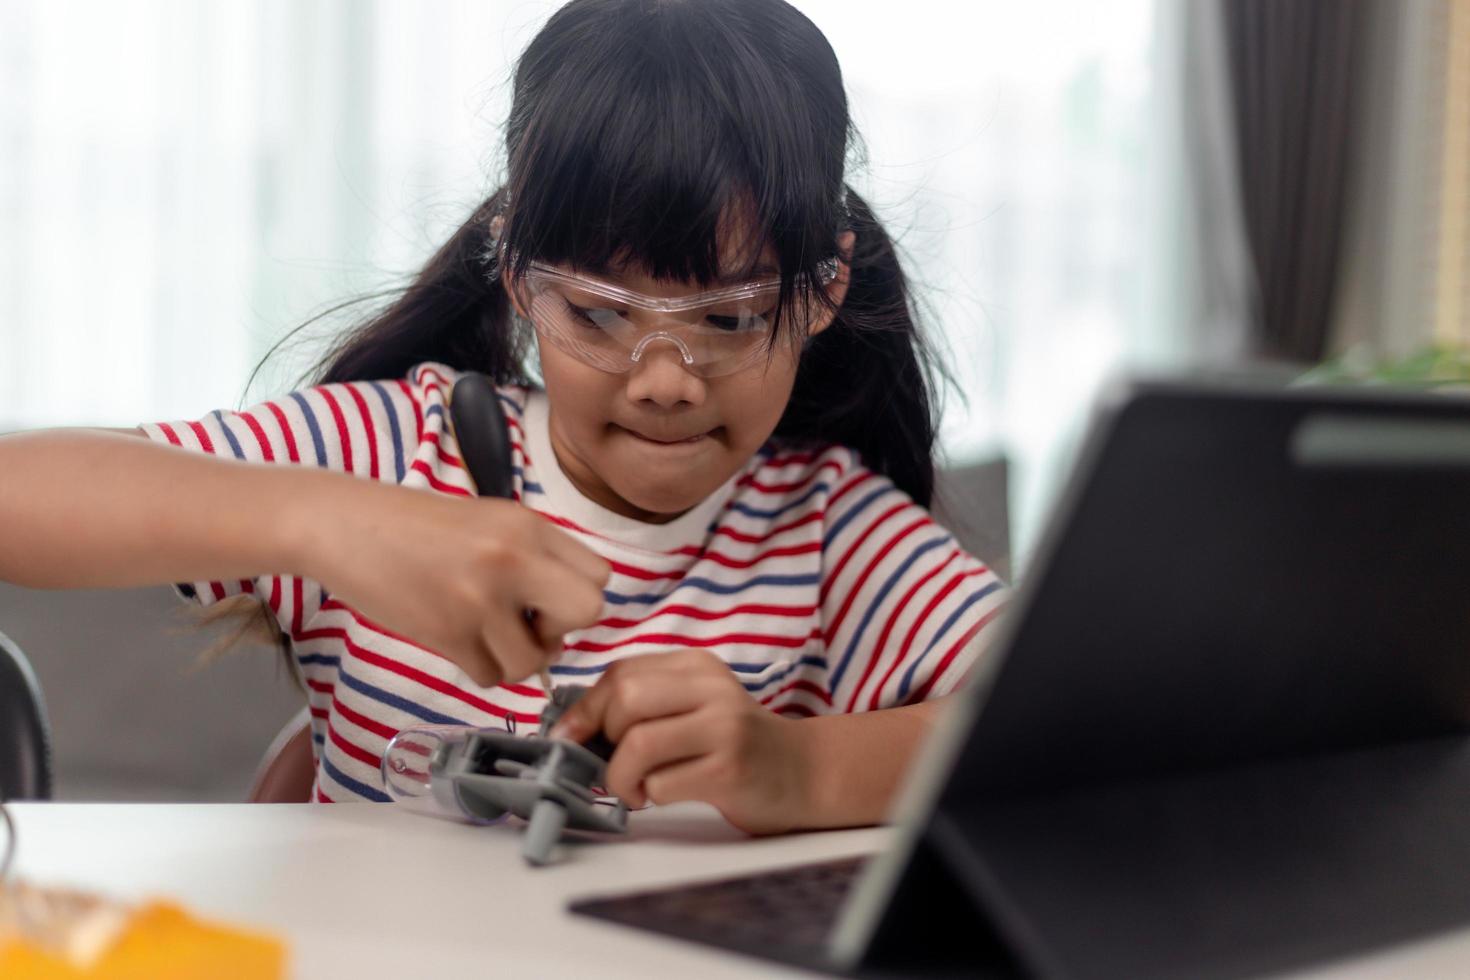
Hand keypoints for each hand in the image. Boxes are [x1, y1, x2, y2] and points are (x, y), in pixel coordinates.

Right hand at [294, 473, 609, 686]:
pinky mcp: (448, 632)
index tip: (545, 599)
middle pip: (588, 610)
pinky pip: (491, 676)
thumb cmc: (418, 526)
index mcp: (529, 525)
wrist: (345, 526)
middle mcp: (513, 558)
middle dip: (561, 629)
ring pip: (534, 660)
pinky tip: (458, 640)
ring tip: (483, 633)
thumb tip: (566, 614)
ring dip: (513, 658)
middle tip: (527, 623)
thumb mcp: (490, 520)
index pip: (599, 575)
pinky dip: (480, 668)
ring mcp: (480, 598)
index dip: (577, 597)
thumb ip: (535, 556)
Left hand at [549, 649, 814, 834]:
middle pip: (625, 701)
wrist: (803, 772)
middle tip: (612, 765)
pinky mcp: (730, 769)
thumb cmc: (734, 744)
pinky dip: (649, 796)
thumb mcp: (693, 707)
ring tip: (634, 790)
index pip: (621, 674)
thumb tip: (574, 727)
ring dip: (620, 777)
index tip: (570, 738)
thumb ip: (645, 705)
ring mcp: (724, 727)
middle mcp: (711, 689)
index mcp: (696, 666)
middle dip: (603, 740)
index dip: (584, 709)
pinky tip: (664, 796)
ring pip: (638, 744)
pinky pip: (662, 783)